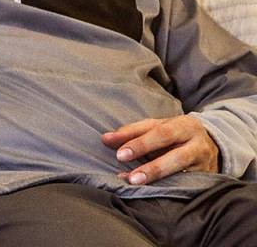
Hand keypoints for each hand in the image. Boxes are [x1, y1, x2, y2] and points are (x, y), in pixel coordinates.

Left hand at [101, 115, 218, 184]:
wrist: (212, 143)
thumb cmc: (175, 133)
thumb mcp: (157, 126)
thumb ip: (132, 132)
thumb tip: (106, 139)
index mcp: (184, 125)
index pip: (161, 133)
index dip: (140, 143)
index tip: (119, 154)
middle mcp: (198, 145)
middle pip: (176, 156)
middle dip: (152, 166)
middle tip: (129, 176)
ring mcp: (205, 164)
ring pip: (183, 172)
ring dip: (159, 178)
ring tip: (136, 183)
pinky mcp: (206, 179)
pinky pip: (188, 185)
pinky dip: (168, 188)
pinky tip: (152, 192)